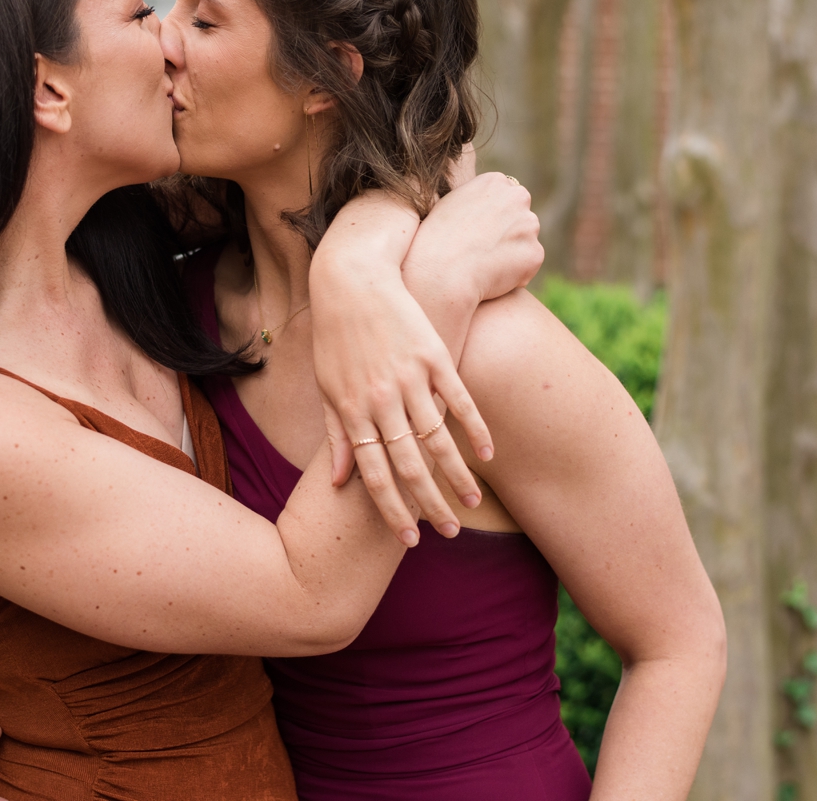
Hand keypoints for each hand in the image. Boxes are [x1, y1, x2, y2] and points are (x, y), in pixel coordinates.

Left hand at [311, 192, 493, 544]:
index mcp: (352, 411)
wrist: (352, 278)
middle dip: (429, 503)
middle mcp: (382, 399)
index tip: (409, 539)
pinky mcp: (434, 355)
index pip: (374, 474)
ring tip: (472, 502)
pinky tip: (488, 454)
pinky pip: (459, 400)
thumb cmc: (335, 336)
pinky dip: (475, 429)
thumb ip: (337, 435)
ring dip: (457, 475)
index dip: (392, 510)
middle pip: (409, 464)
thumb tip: (340, 482)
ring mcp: (410, 377)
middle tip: (448, 534)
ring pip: (438, 438)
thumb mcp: (328, 387)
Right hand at [408, 172, 542, 304]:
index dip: (492, 217)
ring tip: (483, 265)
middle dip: (508, 231)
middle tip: (482, 250)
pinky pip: (528, 264)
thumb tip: (482, 207)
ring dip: (512, 252)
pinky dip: (515, 274)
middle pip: (520, 216)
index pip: (505, 196)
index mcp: (494, 182)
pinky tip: (491, 278)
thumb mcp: (448, 205)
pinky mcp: (535, 252)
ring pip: (525, 241)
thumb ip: (473, 200)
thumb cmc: (434, 241)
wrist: (441, 273)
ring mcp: (529, 225)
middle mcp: (517, 197)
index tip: (478, 232)